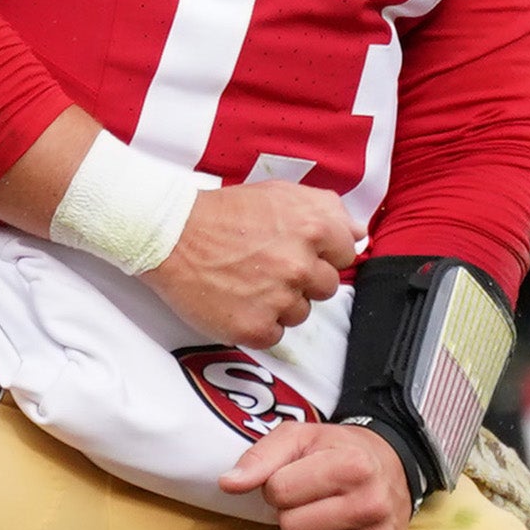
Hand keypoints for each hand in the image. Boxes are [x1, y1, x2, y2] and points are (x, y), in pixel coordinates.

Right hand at [150, 181, 360, 348]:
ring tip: (248, 281)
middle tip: (267, 266)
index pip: (345, 255)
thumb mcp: (280, 194)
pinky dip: (258, 323)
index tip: (295, 250)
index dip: (321, 253)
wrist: (170, 235)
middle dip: (302, 279)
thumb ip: (327, 209)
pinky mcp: (255, 327)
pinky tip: (238, 301)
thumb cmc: (223, 213)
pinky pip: (275, 335)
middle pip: (325, 287)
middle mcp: (300, 265)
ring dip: (280, 303)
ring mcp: (279, 299)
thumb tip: (359, 232)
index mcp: (314, 228)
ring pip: (301, 313)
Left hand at [221, 418, 410, 529]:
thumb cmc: (337, 452)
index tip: (298, 479)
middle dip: (293, 515)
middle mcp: (373, 503)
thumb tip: (227, 484)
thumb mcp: (299, 438)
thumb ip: (259, 457)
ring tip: (328, 520)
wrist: (393, 468)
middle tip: (314, 501)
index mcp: (353, 465)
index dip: (278, 487)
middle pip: (291, 527)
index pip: (278, 492)